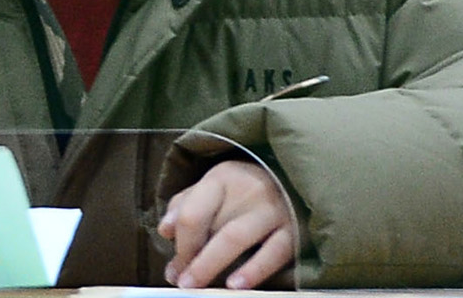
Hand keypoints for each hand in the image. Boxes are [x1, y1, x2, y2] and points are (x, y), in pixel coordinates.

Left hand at [158, 159, 295, 288]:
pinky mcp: (295, 230)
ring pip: (235, 238)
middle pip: (212, 226)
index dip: (180, 243)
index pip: (192, 211)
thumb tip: (165, 230)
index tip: (174, 267)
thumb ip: (187, 205)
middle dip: (191, 258)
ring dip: (211, 264)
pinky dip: (253, 271)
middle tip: (181, 283)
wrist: (297, 181)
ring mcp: (272, 210)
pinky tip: (236, 286)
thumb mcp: (215, 186)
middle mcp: (248, 190)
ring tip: (196, 286)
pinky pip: (273, 253)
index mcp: (222, 178)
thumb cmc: (246, 189)